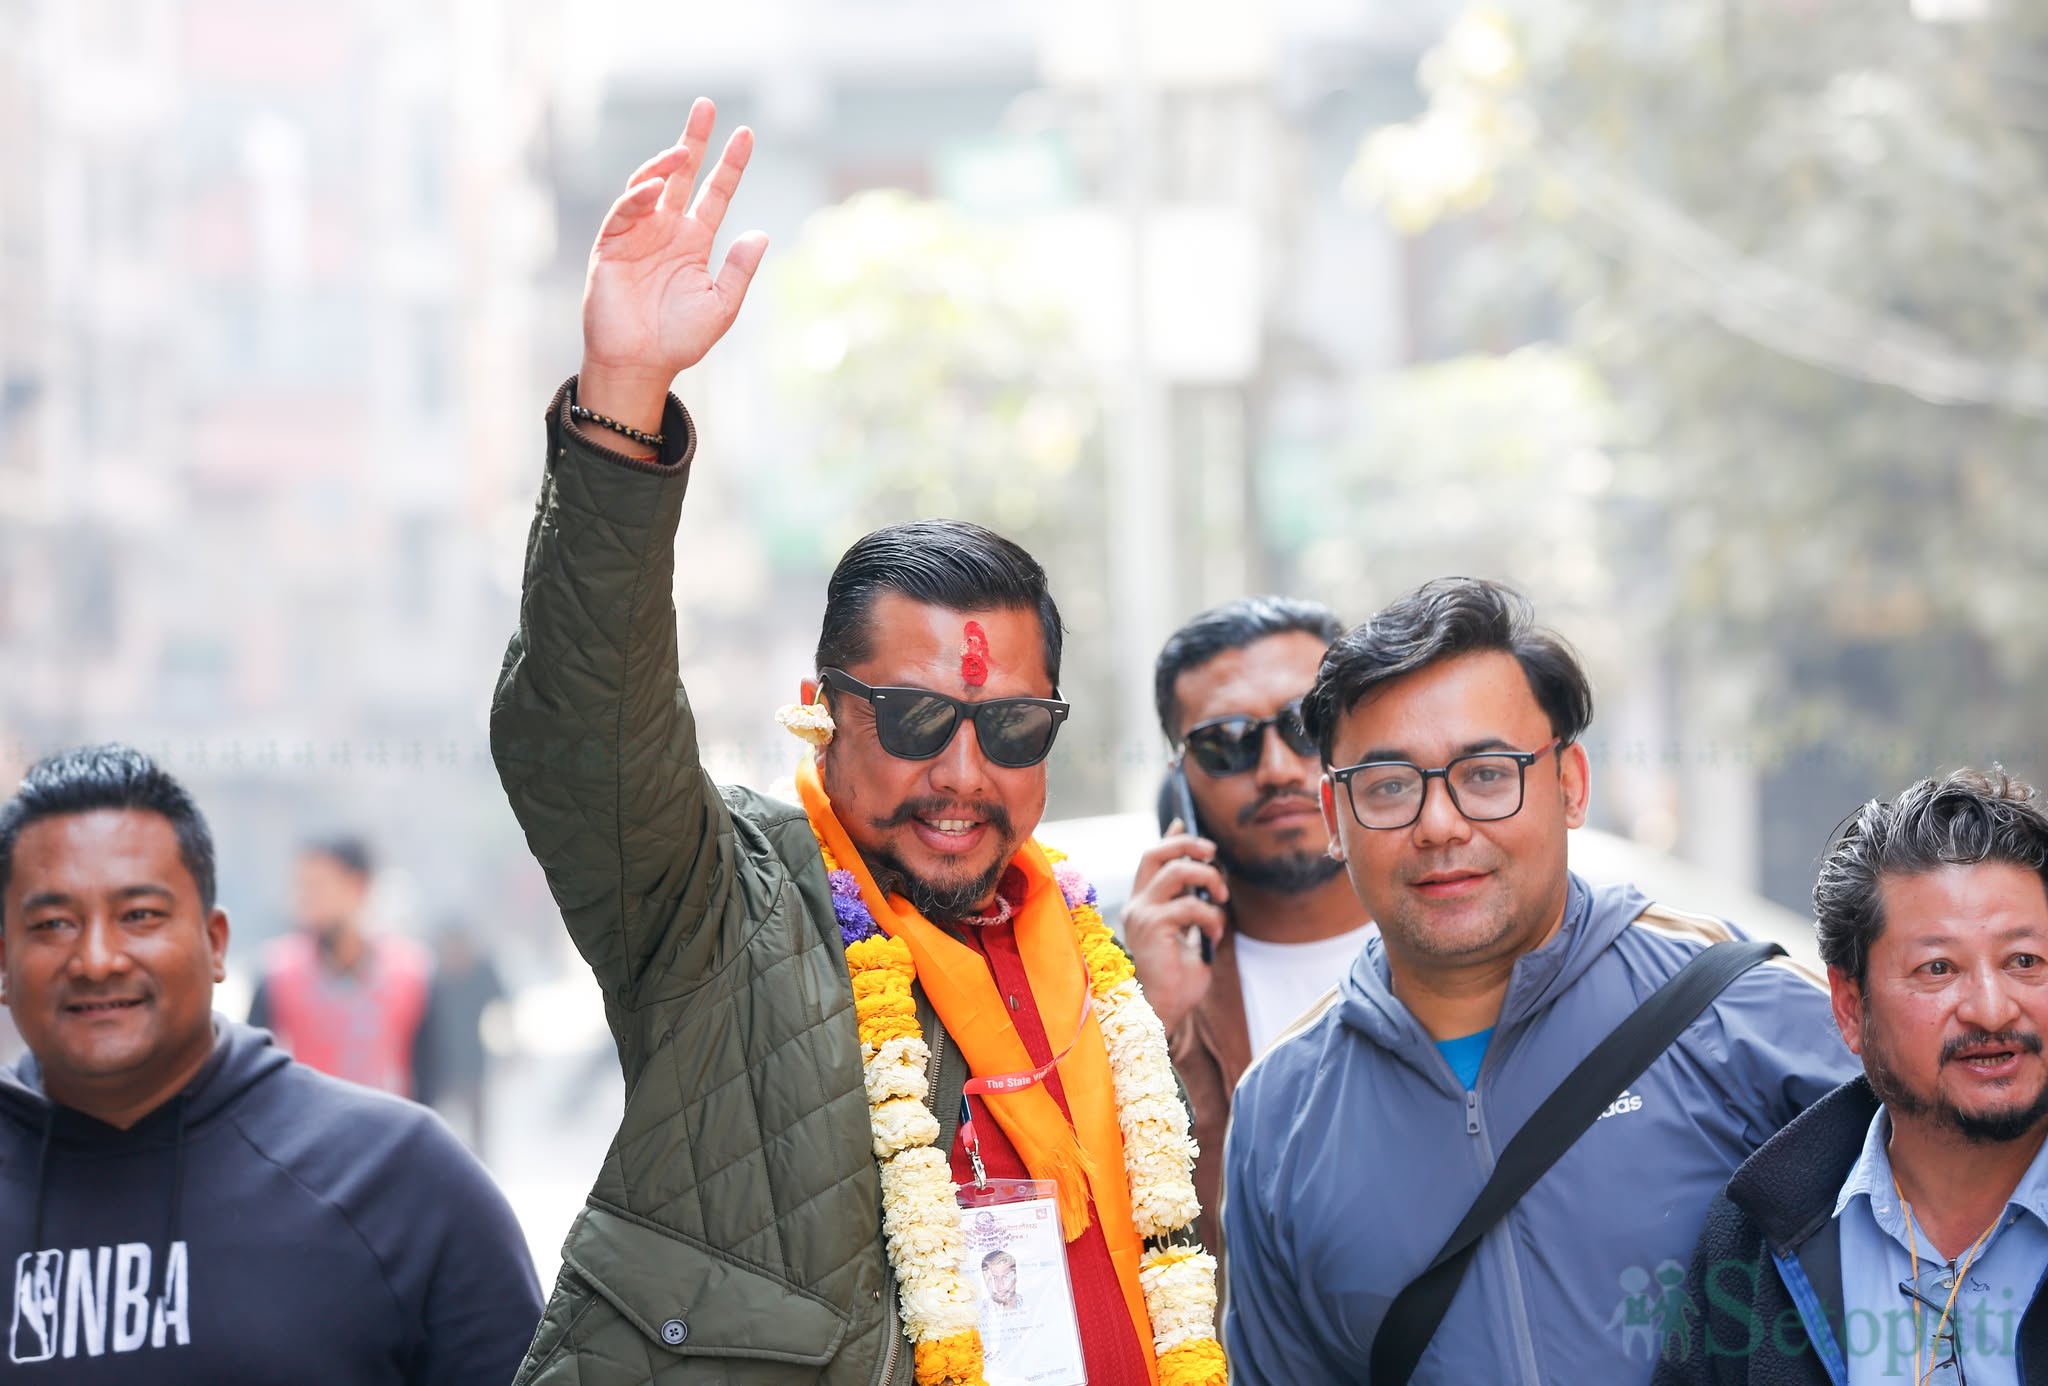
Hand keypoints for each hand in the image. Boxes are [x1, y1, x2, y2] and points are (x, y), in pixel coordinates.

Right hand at [578, 97, 768, 439]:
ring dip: (665, 163)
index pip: (714, 193)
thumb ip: (739, 270)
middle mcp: (666, 230)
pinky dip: (637, 197)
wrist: (640, 364)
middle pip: (680, 174)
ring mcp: (637, 235)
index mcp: (693, 241)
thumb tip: (761, 233)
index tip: (747, 135)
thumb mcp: (721, 305)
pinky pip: (624, 212)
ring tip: (685, 148)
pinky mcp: (611, 246)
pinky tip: (654, 188)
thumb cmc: (679, 339)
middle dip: (693, 140)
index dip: (729, 165)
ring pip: (649, 185)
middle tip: (707, 106)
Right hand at [1123, 822, 1228, 1034]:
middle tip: (1213, 853)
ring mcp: (1141, 913)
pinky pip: (1191, 905)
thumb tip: (1208, 883)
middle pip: (1155, 853)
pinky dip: (1212, 916)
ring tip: (1222, 899)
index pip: (1152, 859)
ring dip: (1208, 879)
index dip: (1170, 838)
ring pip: (1175, 871)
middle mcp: (1137, 904)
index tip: (1184, 823)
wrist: (1163, 1012)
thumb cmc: (1176, 980)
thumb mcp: (1189, 936)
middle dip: (1188, 845)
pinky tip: (1215, 934)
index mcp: (1144, 905)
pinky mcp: (1153, 926)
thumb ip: (1192, 909)